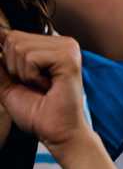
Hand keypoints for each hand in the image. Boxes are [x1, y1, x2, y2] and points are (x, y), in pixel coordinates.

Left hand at [0, 32, 92, 152]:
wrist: (56, 133)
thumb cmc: (37, 112)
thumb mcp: (8, 83)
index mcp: (51, 46)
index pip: (12, 35)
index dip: (7, 59)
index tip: (20, 79)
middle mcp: (62, 43)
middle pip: (13, 38)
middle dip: (14, 67)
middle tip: (34, 85)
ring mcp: (67, 49)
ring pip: (19, 47)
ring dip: (23, 74)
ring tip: (41, 86)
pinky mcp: (68, 58)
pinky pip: (30, 58)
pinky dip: (31, 76)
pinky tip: (48, 86)